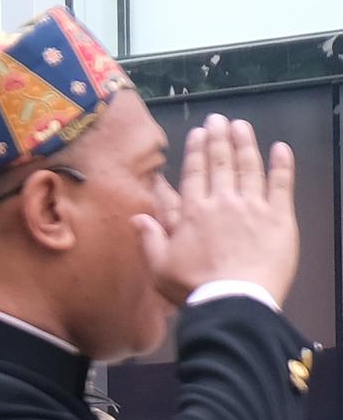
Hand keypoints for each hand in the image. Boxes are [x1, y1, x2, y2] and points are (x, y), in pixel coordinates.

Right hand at [138, 111, 302, 306]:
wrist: (234, 299)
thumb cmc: (195, 287)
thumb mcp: (159, 267)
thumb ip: (150, 239)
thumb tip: (137, 218)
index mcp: (194, 213)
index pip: (195, 173)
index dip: (197, 151)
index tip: (198, 133)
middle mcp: (223, 202)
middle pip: (221, 163)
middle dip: (219, 138)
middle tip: (219, 120)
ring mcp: (252, 207)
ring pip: (249, 167)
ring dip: (246, 144)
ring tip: (242, 126)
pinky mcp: (278, 217)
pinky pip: (281, 185)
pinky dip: (282, 165)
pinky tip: (281, 149)